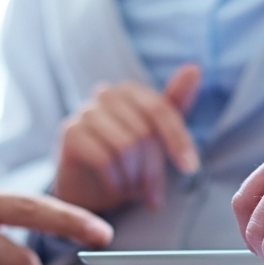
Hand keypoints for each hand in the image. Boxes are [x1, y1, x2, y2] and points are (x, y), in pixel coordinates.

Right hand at [55, 64, 201, 212]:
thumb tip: (194, 68)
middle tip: (154, 197)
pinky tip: (115, 190)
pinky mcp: (69, 133)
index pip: (160, 110)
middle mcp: (105, 94)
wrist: (86, 192)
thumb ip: (174, 104)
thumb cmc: (124, 163)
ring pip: (126, 146)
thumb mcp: (155, 137)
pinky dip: (116, 181)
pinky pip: (104, 159)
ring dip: (135, 178)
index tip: (190, 168)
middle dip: (154, 170)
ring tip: (133, 192)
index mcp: (129, 91)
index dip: (178, 140)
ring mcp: (84, 112)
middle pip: (144, 132)